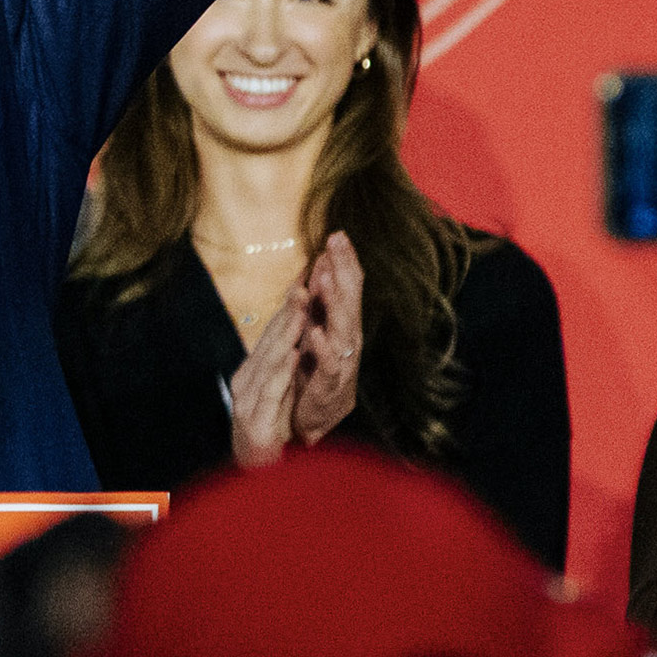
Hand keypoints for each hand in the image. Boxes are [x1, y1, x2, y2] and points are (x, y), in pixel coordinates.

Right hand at [227, 272, 309, 468]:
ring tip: (300, 308)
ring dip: (284, 332)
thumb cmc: (266, 438)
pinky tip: (292, 353)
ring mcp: (248, 401)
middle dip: (287, 310)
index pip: (271, 336)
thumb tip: (289, 341)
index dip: (288, 307)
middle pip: (268, 341)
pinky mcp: (255, 421)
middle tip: (303, 281)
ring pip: (268, 359)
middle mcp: (246, 383)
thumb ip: (277, 371)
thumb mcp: (273, 399)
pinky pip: (271, 390)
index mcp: (252, 375)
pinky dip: (281, 369)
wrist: (252, 478)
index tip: (304, 280)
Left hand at [290, 232, 363, 446]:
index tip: (336, 235)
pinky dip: (324, 349)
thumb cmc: (311, 373)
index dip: (344, 263)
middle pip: (349, 301)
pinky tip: (317, 333)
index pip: (347, 289)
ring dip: (335, 304)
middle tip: (337, 242)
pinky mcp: (330, 387)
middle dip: (344, 271)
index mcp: (342, 327)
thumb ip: (319, 300)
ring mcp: (342, 365)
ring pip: (343, 330)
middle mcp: (348, 342)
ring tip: (326, 279)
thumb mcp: (314, 330)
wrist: (307, 421)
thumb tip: (320, 262)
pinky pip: (328, 366)